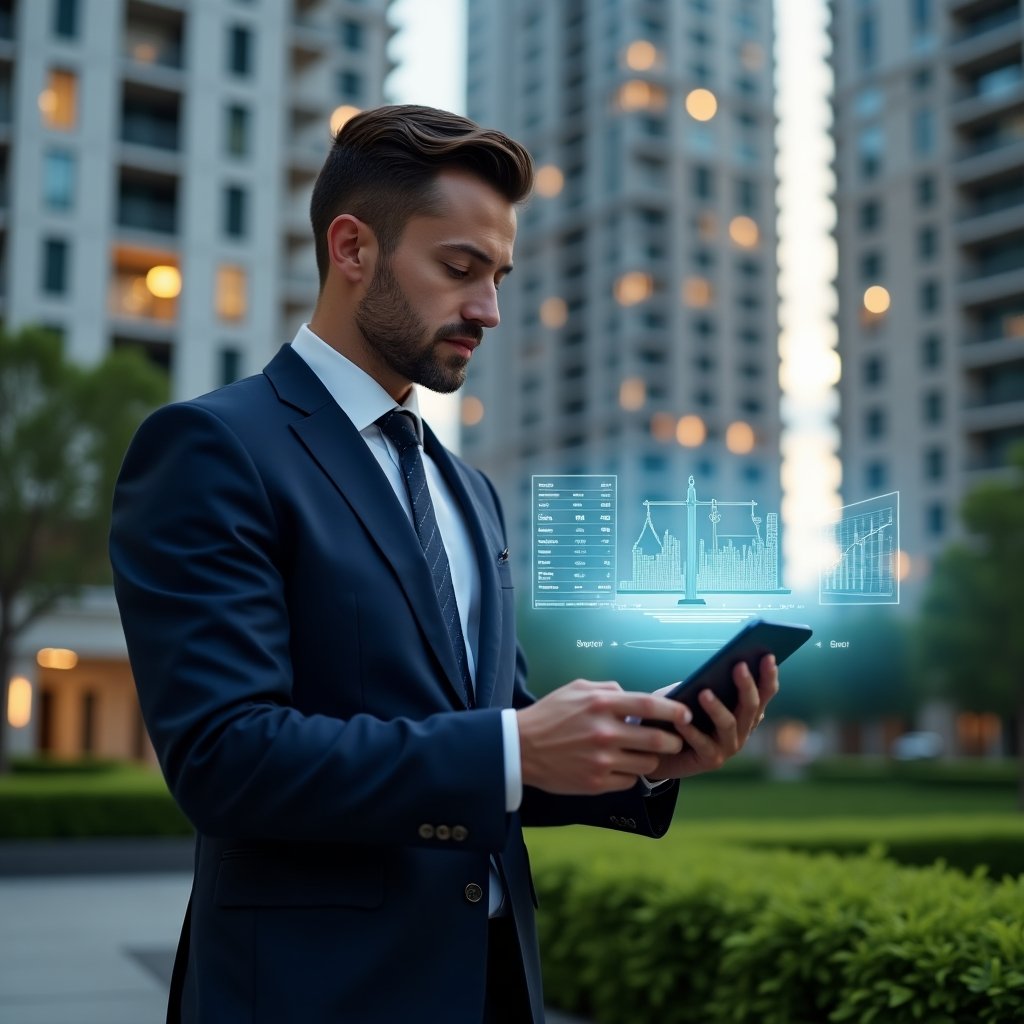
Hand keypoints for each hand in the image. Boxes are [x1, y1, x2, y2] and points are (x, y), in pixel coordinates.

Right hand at [517, 680, 691, 794]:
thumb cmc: (549, 715)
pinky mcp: (597, 783)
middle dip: (672, 741)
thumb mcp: (576, 688)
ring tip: (641, 753)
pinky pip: (630, 780)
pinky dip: (630, 773)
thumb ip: (608, 689)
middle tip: (673, 740)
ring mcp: (602, 761)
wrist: (520, 748)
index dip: (673, 711)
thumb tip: (632, 695)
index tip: (686, 714)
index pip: (649, 706)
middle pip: (657, 740)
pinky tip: (619, 765)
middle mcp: (604, 733)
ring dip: (650, 758)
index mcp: (601, 705)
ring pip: (647, 763)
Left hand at [648, 654, 778, 781]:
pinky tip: (681, 719)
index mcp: (744, 711)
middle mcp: (743, 730)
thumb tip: (713, 669)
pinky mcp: (711, 760)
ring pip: (729, 724)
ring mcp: (729, 746)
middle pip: (751, 706)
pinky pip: (702, 743)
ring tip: (704, 693)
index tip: (768, 656)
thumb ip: (704, 683)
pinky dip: (691, 730)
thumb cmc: (679, 715)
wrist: (664, 751)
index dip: (768, 675)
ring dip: (717, 708)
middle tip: (739, 665)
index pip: (764, 693)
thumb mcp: (691, 694)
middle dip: (747, 685)